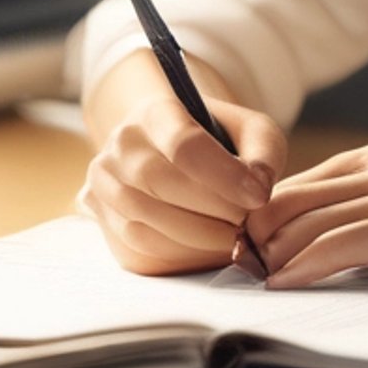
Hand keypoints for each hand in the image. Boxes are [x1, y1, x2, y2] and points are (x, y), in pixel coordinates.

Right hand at [80, 84, 287, 275]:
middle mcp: (122, 144)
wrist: (177, 154)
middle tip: (247, 223)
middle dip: (212, 210)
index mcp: (157, 112)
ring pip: (143, 221)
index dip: (225, 176)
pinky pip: (136, 248)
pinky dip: (178, 256)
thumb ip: (264, 152)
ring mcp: (105, 181)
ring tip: (233, 239)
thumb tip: (258, 188)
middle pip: (160, 183)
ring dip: (196, 239)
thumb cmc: (221, 143)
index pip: (184, 144)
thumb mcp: (251, 132)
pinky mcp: (103, 217)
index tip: (259, 196)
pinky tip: (207, 249)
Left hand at [245, 137, 367, 287]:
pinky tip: (284, 285)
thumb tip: (319, 241)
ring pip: (310, 220)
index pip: (296, 182)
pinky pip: (344, 242)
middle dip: (253, 236)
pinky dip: (305, 264)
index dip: (259, 217)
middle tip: (233, 271)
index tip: (240, 252)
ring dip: (270, 255)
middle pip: (291, 197)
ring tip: (248, 283)